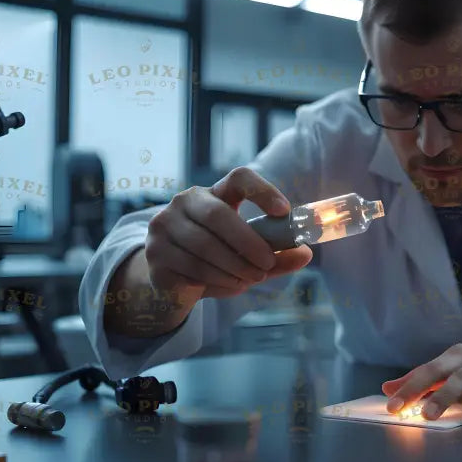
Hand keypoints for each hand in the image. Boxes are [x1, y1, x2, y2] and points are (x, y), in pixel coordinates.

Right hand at [145, 166, 312, 305]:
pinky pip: (193, 266)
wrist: (172, 281)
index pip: (238, 178)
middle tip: (268, 262)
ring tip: (253, 277)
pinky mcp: (156, 252)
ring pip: (205, 245)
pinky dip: (219, 278)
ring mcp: (165, 224)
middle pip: (218, 214)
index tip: (284, 211)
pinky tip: (232, 283)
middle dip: (248, 241)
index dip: (262, 190)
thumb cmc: (217, 260)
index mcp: (215, 193)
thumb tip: (306, 254)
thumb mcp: (249, 256)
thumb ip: (277, 255)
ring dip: (236, 266)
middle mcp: (186, 202)